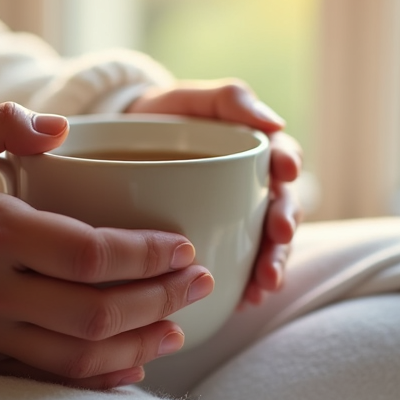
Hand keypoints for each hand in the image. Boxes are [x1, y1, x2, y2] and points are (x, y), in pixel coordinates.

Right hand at [0, 102, 213, 389]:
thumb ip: (1, 122)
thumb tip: (62, 128)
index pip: (90, 255)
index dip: (148, 256)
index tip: (183, 246)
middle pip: (95, 313)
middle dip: (160, 301)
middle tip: (199, 282)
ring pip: (74, 358)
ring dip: (136, 346)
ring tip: (176, 326)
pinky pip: (39, 380)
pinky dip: (89, 379)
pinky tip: (125, 365)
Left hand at [126, 81, 302, 306]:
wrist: (110, 151)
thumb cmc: (157, 119)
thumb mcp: (185, 99)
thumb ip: (226, 98)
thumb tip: (274, 120)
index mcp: (253, 151)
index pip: (282, 154)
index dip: (289, 162)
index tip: (284, 173)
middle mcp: (252, 189)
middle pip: (282, 205)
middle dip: (286, 223)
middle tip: (279, 236)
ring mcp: (238, 223)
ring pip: (268, 244)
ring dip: (274, 263)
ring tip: (266, 283)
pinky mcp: (218, 249)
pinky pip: (240, 272)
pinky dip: (248, 287)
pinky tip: (246, 301)